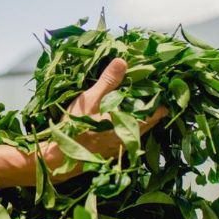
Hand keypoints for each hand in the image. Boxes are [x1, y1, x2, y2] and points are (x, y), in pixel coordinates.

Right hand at [44, 58, 165, 177]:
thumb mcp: (91, 100)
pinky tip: (115, 117)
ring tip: (129, 100)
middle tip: (143, 88)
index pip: (158, 112)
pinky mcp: (112, 153)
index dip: (160, 98)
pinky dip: (125, 126)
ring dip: (135, 116)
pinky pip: (126, 137)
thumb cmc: (75, 128)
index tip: (157, 85)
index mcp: (130, 125)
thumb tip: (123, 61)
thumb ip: (109, 82)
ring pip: (137, 130)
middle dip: (148, 105)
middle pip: (150, 121)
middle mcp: (130, 139)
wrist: (58, 158)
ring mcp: (122, 148)